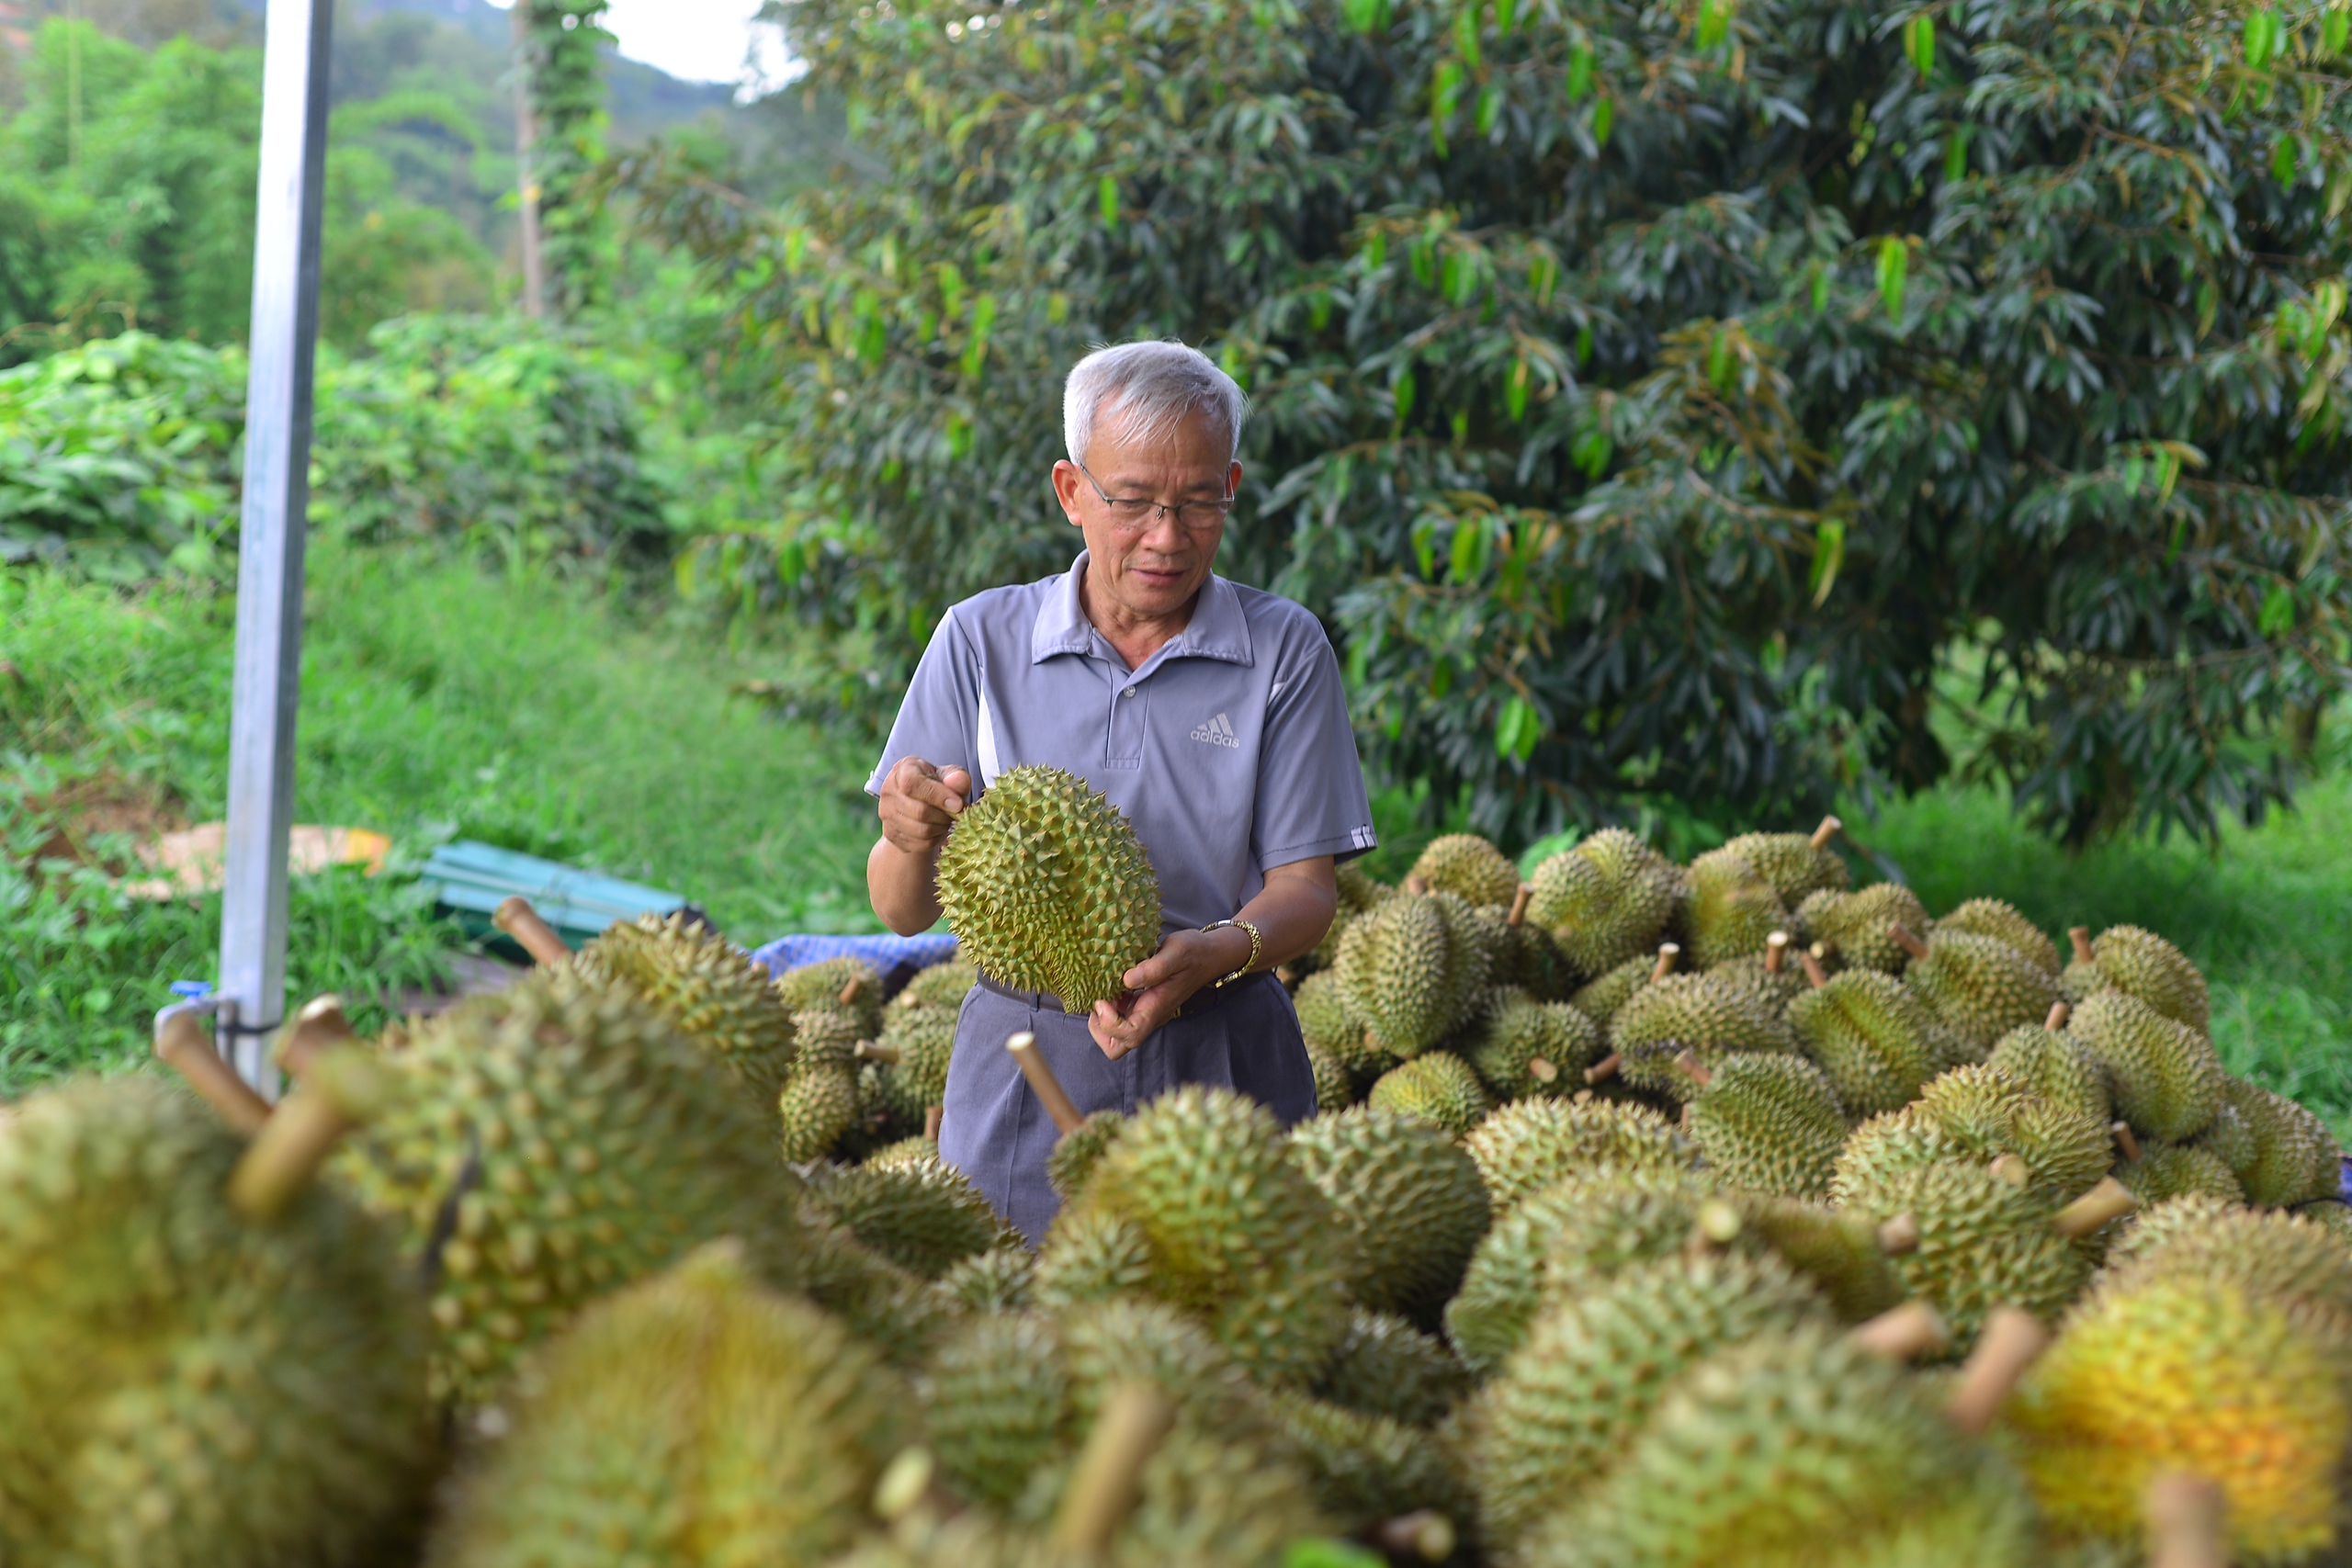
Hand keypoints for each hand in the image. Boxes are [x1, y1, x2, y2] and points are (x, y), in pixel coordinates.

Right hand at [876, 757, 971, 856]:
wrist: (920, 804)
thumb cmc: (937, 784)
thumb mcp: (949, 776)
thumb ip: (956, 777)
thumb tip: (958, 782)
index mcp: (902, 770)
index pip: (912, 784)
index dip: (937, 795)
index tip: (958, 804)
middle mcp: (888, 790)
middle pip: (920, 811)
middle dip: (945, 815)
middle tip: (956, 813)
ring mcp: (886, 814)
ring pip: (921, 831)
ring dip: (941, 828)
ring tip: (946, 819)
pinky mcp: (891, 834)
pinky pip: (919, 844)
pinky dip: (934, 840)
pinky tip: (936, 828)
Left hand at [1087, 925, 1254, 1059]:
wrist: (1209, 955)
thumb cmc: (1194, 952)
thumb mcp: (1176, 951)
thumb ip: (1154, 967)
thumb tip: (1127, 979)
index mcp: (1157, 1008)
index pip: (1131, 1035)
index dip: (1110, 1024)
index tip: (1103, 1000)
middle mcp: (1150, 1017)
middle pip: (1120, 1046)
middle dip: (1100, 1031)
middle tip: (1098, 1002)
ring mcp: (1146, 1013)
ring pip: (1117, 1035)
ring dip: (1102, 1020)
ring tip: (1103, 991)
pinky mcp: (1143, 1005)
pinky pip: (1120, 1018)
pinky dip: (1108, 1008)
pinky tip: (1111, 986)